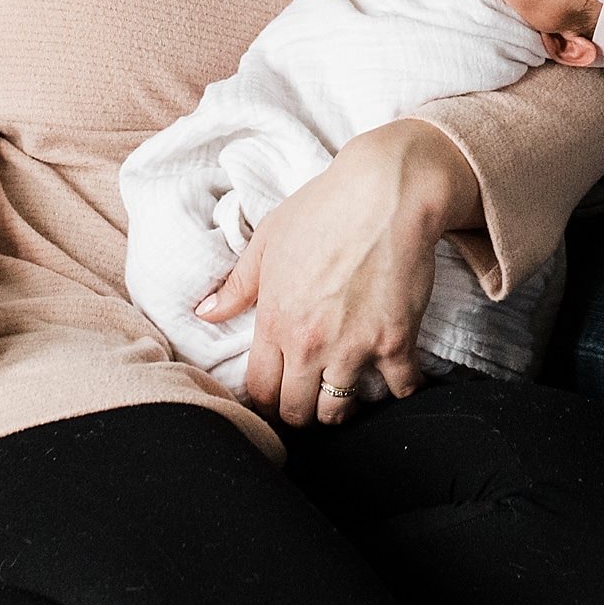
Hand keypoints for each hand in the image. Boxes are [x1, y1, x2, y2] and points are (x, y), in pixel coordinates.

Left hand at [196, 120, 477, 426]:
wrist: (386, 191)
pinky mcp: (396, 341)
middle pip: (296, 412)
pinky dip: (399, 389)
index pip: (260, 391)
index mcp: (274, 321)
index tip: (275, 399)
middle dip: (299, 412)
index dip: (265, 403)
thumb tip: (204, 314)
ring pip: (339, 412)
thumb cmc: (324, 209)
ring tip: (345, 392)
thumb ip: (236, 286)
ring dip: (341, 409)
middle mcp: (310, 343)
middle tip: (308, 398)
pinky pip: (399, 391)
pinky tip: (395, 375)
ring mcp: (354, 346)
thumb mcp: (268, 240)